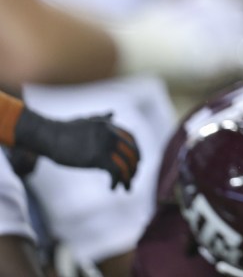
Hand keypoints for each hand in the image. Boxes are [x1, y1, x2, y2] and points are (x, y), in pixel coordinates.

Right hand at [14, 110, 139, 190]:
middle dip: (134, 166)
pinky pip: (115, 171)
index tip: (136, 161)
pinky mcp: (97, 157)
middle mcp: (111, 134)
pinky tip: (112, 187)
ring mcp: (105, 145)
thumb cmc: (64, 129)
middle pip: (132, 152)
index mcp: (110, 126)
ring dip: (128, 177)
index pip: (132, 139)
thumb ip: (102, 119)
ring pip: (126, 163)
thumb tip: (113, 113)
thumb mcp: (87, 121)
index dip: (136, 151)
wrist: (48, 135)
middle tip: (132, 177)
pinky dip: (117, 181)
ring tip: (127, 187)